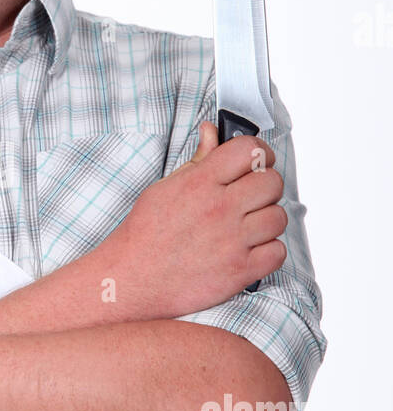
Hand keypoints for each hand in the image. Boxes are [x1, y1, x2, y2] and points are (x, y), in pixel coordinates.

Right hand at [108, 121, 286, 318]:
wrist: (131, 279)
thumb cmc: (145, 234)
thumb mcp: (166, 187)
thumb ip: (197, 159)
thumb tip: (211, 131)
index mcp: (200, 183)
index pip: (251, 150)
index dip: (260, 152)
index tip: (257, 161)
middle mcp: (219, 209)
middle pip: (273, 182)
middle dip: (265, 187)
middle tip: (251, 197)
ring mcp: (231, 241)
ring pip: (279, 217)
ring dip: (267, 221)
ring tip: (247, 227)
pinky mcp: (239, 272)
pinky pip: (278, 253)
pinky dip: (267, 252)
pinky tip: (248, 250)